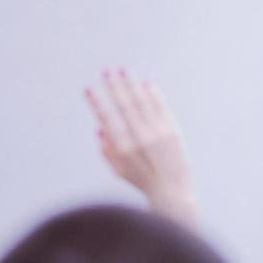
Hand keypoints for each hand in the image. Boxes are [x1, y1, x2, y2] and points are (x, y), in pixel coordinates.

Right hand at [86, 70, 196, 224]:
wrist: (172, 192)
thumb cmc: (142, 181)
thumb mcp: (119, 170)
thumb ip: (107, 150)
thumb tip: (99, 128)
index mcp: (122, 148)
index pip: (106, 119)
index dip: (96, 103)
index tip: (89, 89)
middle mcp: (139, 138)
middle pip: (125, 105)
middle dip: (114, 86)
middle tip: (107, 70)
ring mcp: (157, 134)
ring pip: (143, 102)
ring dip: (132, 84)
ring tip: (124, 70)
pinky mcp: (173, 132)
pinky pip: (161, 108)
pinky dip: (153, 95)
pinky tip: (146, 84)